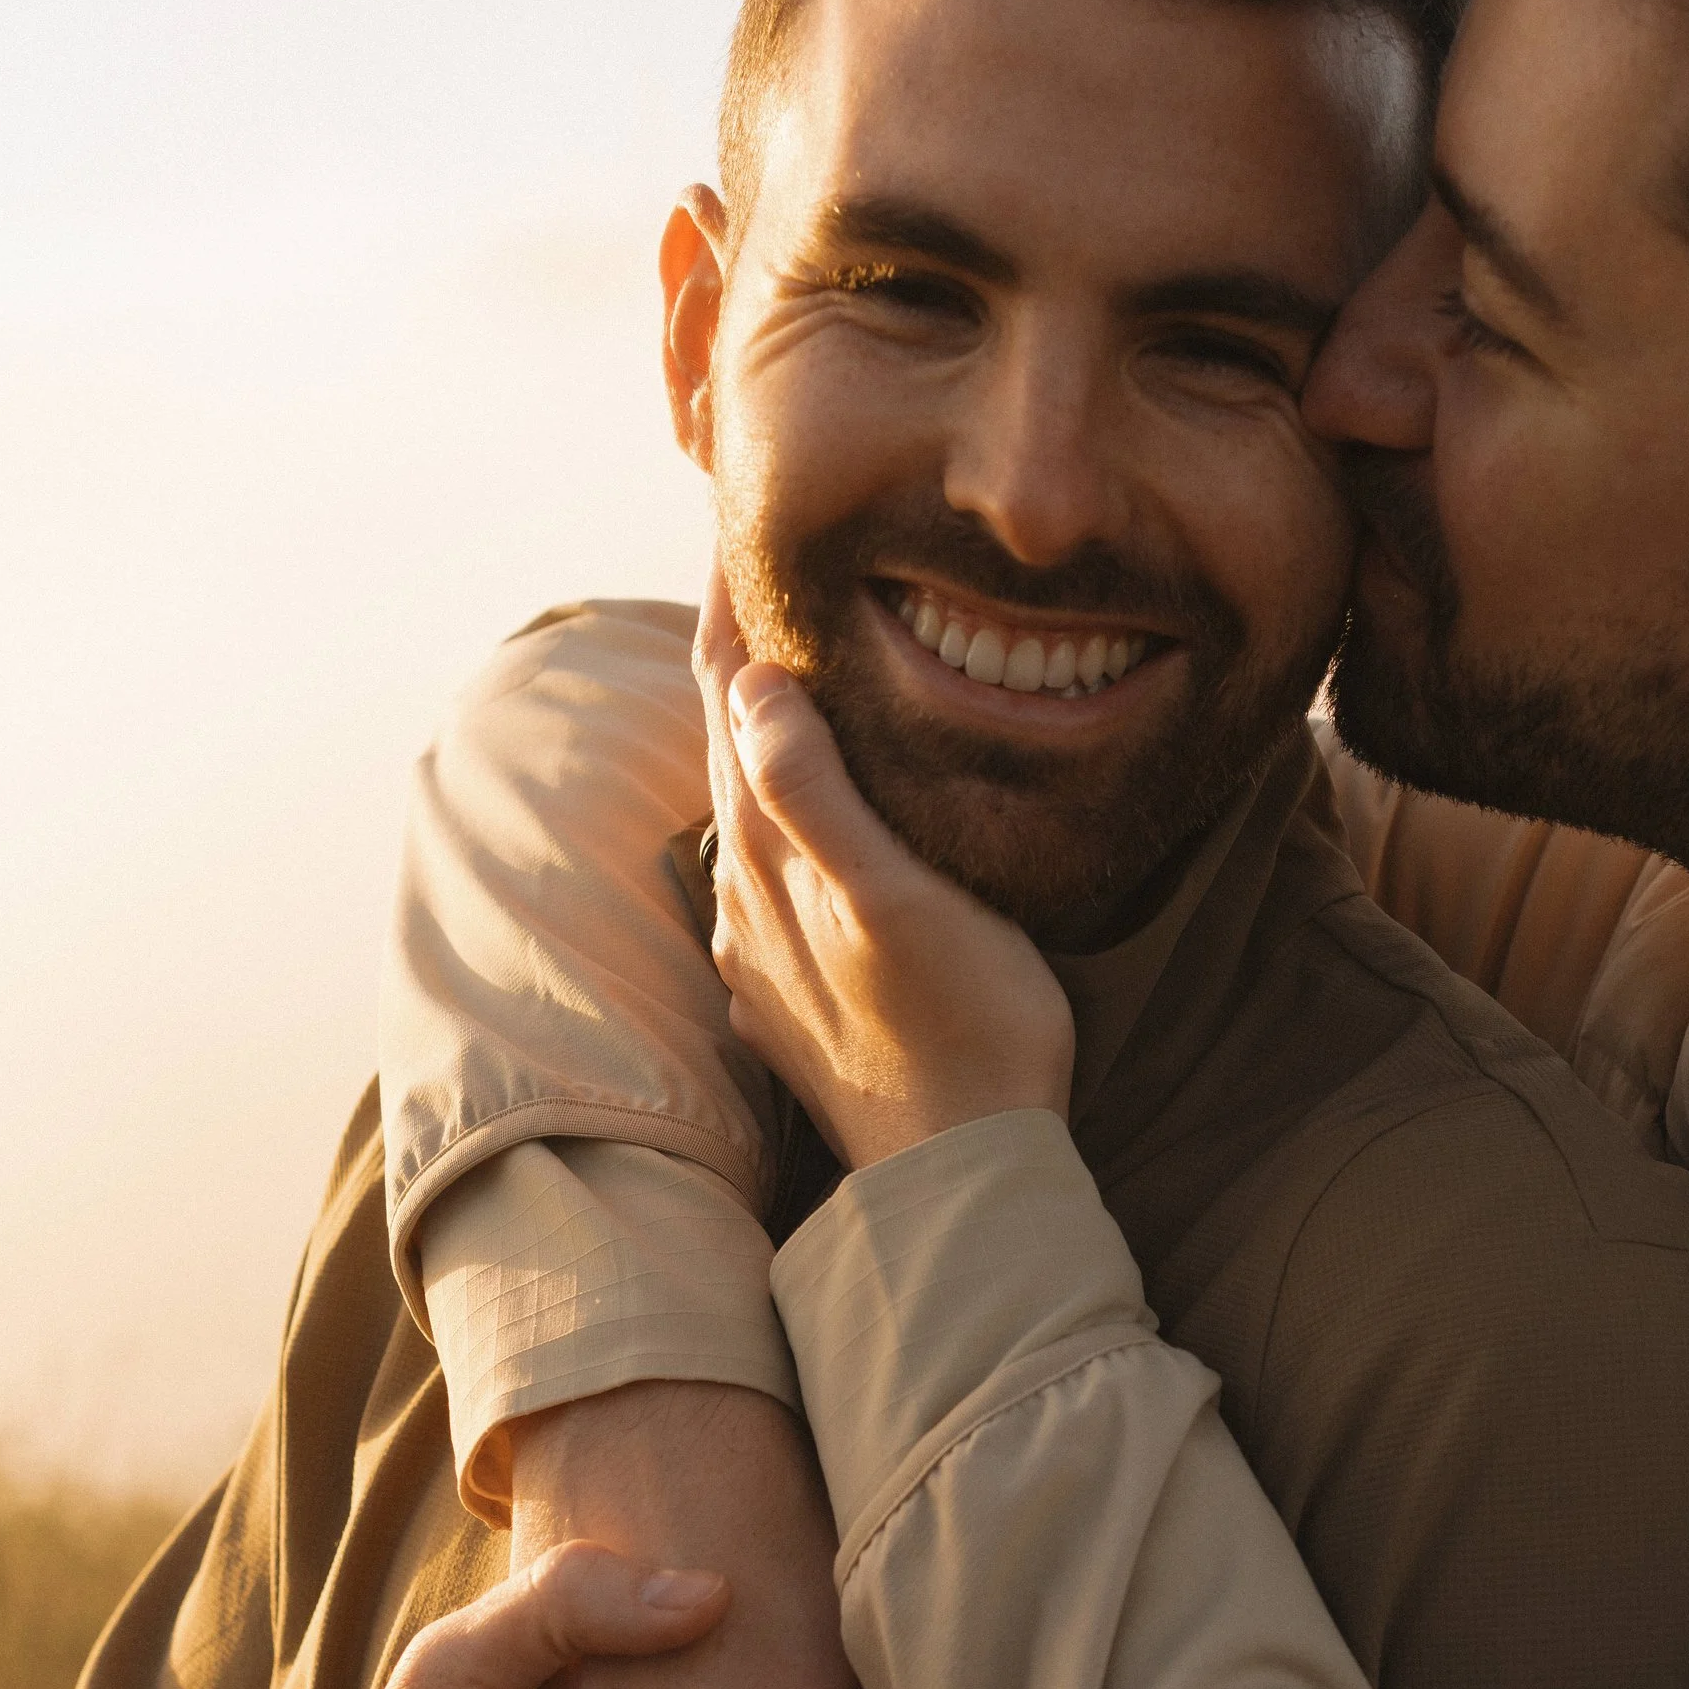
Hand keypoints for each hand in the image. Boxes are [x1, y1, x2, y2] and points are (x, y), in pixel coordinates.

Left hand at [693, 558, 1075, 1172]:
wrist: (961, 1177)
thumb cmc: (960, 1031)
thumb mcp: (895, 899)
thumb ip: (815, 792)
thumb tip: (749, 685)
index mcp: (770, 853)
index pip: (727, 692)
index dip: (728, 600)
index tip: (736, 511)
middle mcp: (747, 896)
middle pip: (727, 740)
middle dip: (737, 648)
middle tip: (755, 555)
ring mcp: (766, 952)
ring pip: (747, 806)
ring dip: (760, 730)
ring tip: (786, 663)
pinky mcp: (795, 997)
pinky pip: (775, 871)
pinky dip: (785, 811)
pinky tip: (813, 814)